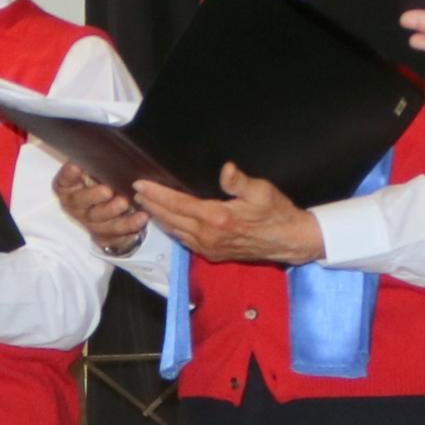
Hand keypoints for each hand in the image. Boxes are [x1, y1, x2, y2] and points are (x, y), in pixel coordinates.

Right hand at [53, 161, 145, 253]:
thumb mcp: (95, 170)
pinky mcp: (102, 235)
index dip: (69, 174)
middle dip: (94, 196)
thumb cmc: (100, 180)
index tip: (76, 167)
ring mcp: (88, 222)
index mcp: (68, 186)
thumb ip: (96, 164)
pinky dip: (129, 227)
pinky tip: (141, 218)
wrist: (109, 205)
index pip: (64, 179)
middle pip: (81, 202)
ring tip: (127, 204)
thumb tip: (105, 150)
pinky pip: (114, 234)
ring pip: (99, 221)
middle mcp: (75, 206)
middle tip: (107, 190)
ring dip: (114, 214)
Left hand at [135, 165, 325, 266]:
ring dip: (159, 218)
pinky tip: (167, 223)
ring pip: (175, 232)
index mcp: (216, 218)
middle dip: (151, 205)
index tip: (140, 184)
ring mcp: (209, 248)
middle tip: (135, 193)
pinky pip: (185, 241)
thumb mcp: (262, 191)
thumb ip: (240, 182)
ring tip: (145, 206)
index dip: (157, 193)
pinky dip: (172, 230)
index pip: (177, 204)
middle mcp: (208, 236)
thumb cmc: (276, 212)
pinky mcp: (214, 254)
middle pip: (170, 219)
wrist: (289, 241)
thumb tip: (226, 170)